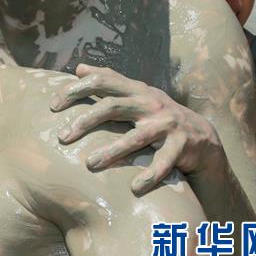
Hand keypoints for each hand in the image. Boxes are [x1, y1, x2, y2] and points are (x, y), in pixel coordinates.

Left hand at [50, 64, 221, 195]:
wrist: (202, 137)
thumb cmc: (156, 115)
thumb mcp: (135, 95)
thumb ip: (109, 82)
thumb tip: (78, 68)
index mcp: (136, 90)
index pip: (103, 81)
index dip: (77, 89)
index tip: (53, 105)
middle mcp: (151, 103)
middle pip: (113, 107)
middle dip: (85, 121)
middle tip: (61, 137)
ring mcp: (168, 124)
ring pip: (136, 137)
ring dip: (112, 151)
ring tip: (89, 164)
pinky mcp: (182, 146)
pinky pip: (163, 163)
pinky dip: (149, 175)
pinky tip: (134, 188)